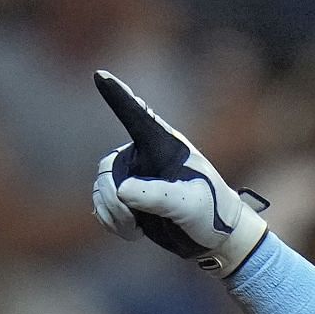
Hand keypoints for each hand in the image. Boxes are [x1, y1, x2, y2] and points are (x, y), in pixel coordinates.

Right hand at [90, 69, 267, 276]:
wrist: (214, 238)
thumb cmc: (212, 214)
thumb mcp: (189, 204)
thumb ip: (158, 195)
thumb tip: (123, 190)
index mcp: (163, 145)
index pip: (136, 117)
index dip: (117, 95)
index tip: (101, 74)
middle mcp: (144, 154)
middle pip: (108, 168)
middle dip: (113, 197)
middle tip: (131, 219)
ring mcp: (133, 174)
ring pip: (102, 187)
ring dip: (113, 212)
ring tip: (136, 228)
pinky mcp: (126, 195)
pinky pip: (100, 203)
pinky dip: (110, 220)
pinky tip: (132, 231)